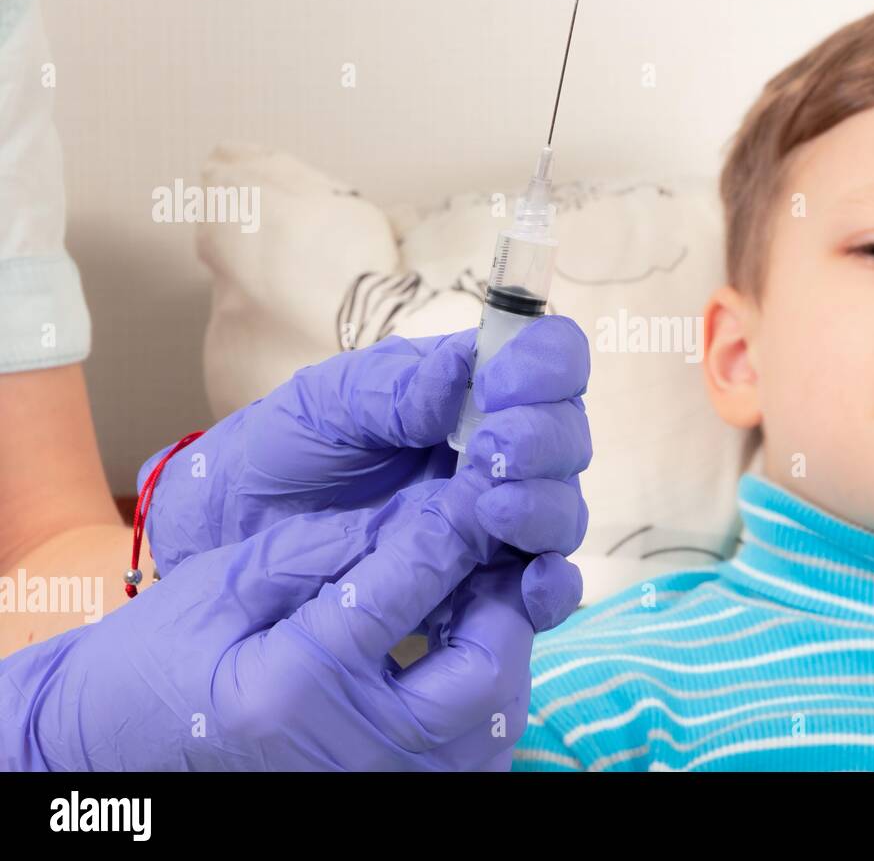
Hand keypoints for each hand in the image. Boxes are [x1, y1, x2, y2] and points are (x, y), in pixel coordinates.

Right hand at [3, 469, 557, 770]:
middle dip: (502, 599)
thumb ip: (328, 546)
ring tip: (483, 595)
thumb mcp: (227, 583)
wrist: (113, 755)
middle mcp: (350, 754)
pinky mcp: (390, 802)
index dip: (450, 528)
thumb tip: (425, 509)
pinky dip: (487, 698)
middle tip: (494, 551)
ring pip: (494, 719)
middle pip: (482, 671)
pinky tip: (465, 650)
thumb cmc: (159, 659)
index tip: (471, 490)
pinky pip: (476, 755)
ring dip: (505, 648)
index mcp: (294, 685)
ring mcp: (376, 791)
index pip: (405, 590)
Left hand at [139, 316, 590, 630]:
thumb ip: (397, 388)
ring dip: (543, 507)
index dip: (546, 366)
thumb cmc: (278, 455)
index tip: (502, 383)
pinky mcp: (485, 593)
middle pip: (566, 441)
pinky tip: (533, 583)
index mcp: (473, 392)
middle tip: (495, 448)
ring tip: (493, 508)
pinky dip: (552, 589)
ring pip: (561, 514)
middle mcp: (500, 456)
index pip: (549, 362)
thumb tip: (472, 363)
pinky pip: (543, 594)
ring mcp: (497, 526)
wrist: (224, 543)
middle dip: (543, 441)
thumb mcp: (326, 405)